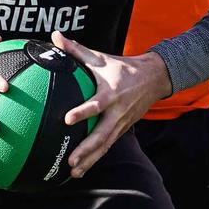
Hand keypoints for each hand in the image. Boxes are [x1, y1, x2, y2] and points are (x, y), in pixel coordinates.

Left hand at [54, 35, 171, 176]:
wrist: (153, 78)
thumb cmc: (121, 67)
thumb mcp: (99, 57)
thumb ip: (75, 50)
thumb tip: (55, 36)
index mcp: (110, 93)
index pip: (96, 105)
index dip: (83, 112)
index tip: (68, 119)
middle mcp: (117, 112)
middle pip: (101, 135)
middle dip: (86, 149)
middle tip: (71, 159)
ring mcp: (121, 124)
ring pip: (105, 145)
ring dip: (90, 160)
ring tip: (73, 172)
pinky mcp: (122, 130)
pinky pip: (107, 147)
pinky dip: (95, 159)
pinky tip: (81, 170)